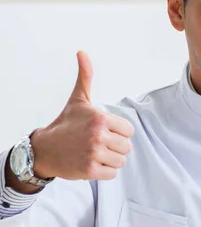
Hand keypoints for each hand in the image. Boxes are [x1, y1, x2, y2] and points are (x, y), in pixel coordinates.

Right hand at [31, 51, 134, 180]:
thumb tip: (82, 52)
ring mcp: (94, 153)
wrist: (45, 149)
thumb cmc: (66, 123)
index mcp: (100, 118)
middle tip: (98, 144)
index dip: (118, 132)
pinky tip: (92, 163)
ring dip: (110, 160)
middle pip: (126, 147)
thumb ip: (85, 77)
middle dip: (115, 147)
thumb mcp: (78, 100)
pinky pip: (112, 174)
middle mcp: (98, 135)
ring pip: (121, 161)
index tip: (104, 131)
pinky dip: (104, 171)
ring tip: (95, 153)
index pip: (129, 131)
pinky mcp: (90, 170)